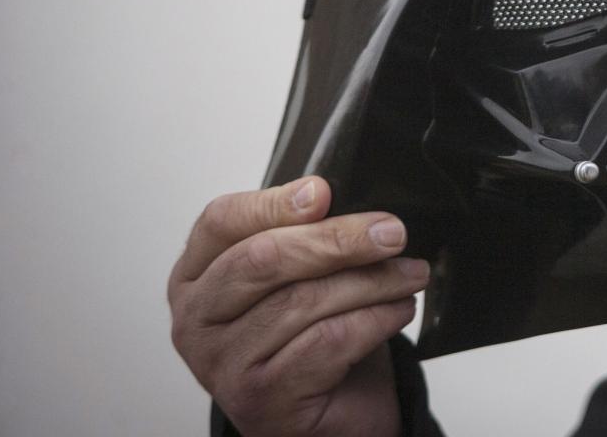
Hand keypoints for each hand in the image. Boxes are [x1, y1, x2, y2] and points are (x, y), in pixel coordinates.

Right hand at [168, 176, 429, 436]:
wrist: (327, 417)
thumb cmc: (310, 340)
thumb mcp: (300, 279)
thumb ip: (307, 239)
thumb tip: (352, 205)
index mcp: (196, 275)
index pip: (220, 222)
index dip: (273, 203)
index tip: (323, 192)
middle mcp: (196, 319)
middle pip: (263, 258)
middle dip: (336, 239)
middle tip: (390, 232)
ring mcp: (221, 363)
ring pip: (302, 301)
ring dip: (371, 282)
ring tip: (410, 275)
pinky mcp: (259, 399)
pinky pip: (326, 343)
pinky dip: (374, 320)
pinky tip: (398, 310)